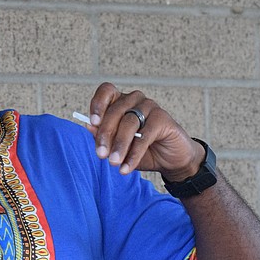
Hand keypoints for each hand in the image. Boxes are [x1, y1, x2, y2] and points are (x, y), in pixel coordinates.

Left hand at [85, 82, 203, 180]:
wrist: (170, 160)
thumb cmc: (141, 150)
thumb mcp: (118, 146)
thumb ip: (104, 137)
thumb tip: (89, 127)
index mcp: (120, 101)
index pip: (106, 92)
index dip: (98, 104)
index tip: (93, 122)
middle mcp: (134, 100)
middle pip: (115, 111)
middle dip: (106, 135)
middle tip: (101, 155)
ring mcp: (149, 106)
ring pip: (129, 123)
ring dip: (120, 145)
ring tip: (114, 163)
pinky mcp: (162, 118)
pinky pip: (145, 135)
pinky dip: (134, 153)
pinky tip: (127, 167)